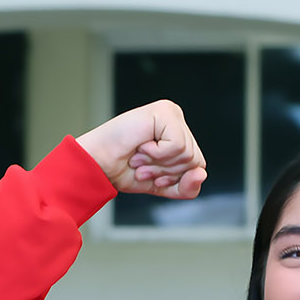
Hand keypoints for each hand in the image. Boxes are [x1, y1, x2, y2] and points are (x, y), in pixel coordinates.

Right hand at [76, 100, 208, 198]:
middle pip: (196, 161)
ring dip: (159, 164)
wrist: (98, 164)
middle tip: (143, 164)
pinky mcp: (165, 112)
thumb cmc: (125, 170)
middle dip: (167, 172)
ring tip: (140, 156)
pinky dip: (158, 154)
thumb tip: (202, 173)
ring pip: (187, 154)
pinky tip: (142, 146)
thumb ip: (187, 187)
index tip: (150, 172)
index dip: (175, 177)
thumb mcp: (164, 186)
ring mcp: (172, 113)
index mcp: (179, 134)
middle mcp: (177, 120)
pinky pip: (178, 146)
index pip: (198, 166)